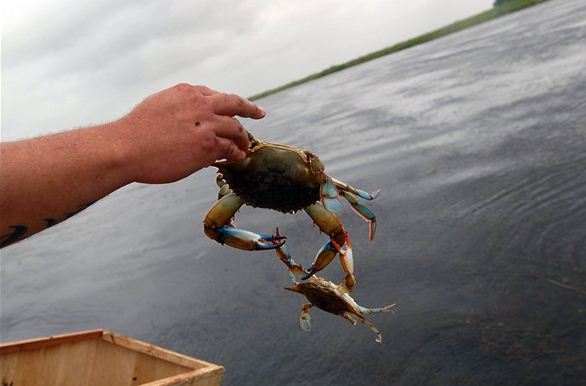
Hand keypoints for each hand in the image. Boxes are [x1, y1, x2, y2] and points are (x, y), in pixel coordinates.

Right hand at [115, 83, 264, 183]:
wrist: (125, 148)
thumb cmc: (134, 133)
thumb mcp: (157, 106)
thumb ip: (177, 108)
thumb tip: (186, 120)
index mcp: (187, 92)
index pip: (213, 95)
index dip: (224, 104)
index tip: (232, 108)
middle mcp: (200, 104)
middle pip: (234, 103)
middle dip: (249, 108)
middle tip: (259, 113)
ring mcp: (206, 124)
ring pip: (236, 128)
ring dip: (244, 138)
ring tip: (246, 147)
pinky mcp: (208, 145)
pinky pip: (231, 148)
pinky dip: (237, 153)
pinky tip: (239, 158)